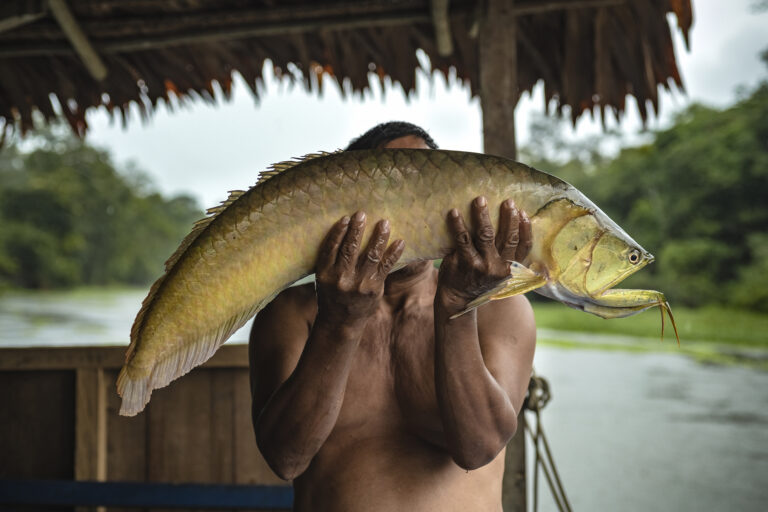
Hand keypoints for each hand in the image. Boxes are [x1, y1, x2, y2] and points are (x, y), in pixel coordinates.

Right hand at [316, 211, 404, 324]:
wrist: (341, 323)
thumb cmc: (332, 295)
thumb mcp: (323, 278)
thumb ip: (331, 260)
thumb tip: (344, 231)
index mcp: (325, 273)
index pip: (330, 247)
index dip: (338, 231)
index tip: (346, 218)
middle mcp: (341, 278)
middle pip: (350, 248)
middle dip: (357, 229)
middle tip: (362, 213)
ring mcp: (359, 283)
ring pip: (370, 255)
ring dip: (379, 237)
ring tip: (384, 223)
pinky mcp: (374, 288)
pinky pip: (386, 267)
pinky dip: (393, 253)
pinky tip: (400, 242)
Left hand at [437, 197, 531, 315]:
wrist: (457, 299)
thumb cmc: (478, 280)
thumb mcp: (497, 273)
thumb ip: (504, 256)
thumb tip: (509, 224)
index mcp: (510, 268)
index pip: (524, 247)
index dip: (526, 229)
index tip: (523, 212)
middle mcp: (499, 267)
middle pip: (508, 238)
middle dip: (508, 217)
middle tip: (507, 201)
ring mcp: (482, 265)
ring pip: (486, 235)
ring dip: (483, 215)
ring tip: (480, 200)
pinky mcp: (465, 262)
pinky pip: (462, 238)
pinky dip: (458, 224)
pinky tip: (454, 212)